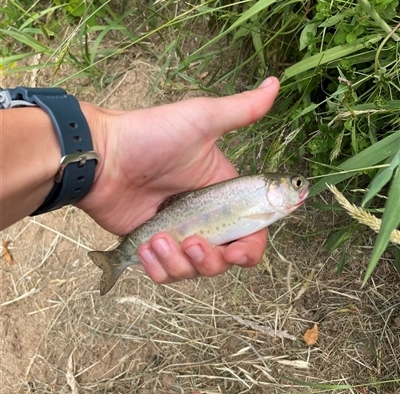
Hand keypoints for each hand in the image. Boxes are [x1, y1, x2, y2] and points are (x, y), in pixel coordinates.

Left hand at [78, 77, 279, 281]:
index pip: (250, 233)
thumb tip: (275, 84)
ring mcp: (176, 235)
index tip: (235, 251)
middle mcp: (204, 219)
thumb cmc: (151, 136)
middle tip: (189, 241)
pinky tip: (146, 246)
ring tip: (157, 239)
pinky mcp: (151, 247)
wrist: (102, 155)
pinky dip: (158, 268)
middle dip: (209, 261)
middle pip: (223, 260)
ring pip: (193, 271)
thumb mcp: (201, 120)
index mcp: (222, 196)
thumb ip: (241, 111)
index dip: (248, 249)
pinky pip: (164, 274)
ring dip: (178, 263)